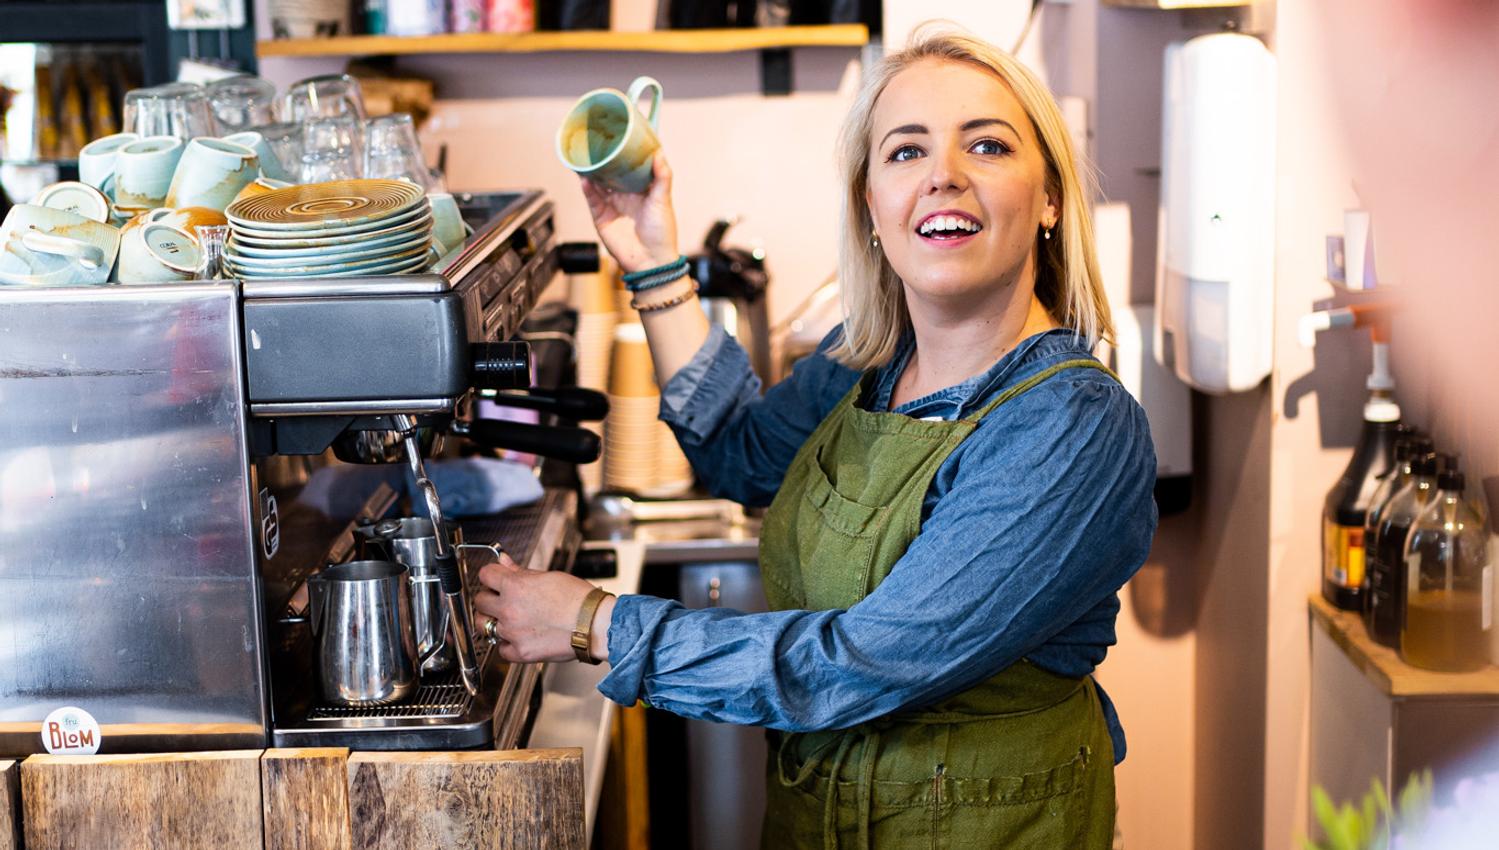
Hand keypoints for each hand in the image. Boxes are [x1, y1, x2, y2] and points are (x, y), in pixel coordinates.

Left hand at [474, 554, 612, 663]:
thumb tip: (504, 562)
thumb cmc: (579, 600)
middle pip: (479, 601)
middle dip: (489, 597)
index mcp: (515, 587)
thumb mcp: (548, 577)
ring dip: (492, 620)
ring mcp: (512, 632)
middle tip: (502, 599)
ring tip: (509, 619)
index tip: (495, 578)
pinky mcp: (520, 652)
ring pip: (484, 625)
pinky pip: (500, 649)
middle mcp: (509, 610)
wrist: (595, 625)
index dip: (491, 575)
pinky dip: (507, 644)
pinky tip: (519, 636)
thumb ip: (521, 572)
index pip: (485, 575)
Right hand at [580, 153, 679, 272]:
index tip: (619, 138)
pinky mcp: (601, 217)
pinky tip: (585, 178)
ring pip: (598, 184)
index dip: (624, 155)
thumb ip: (662, 177)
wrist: (650, 261)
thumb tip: (659, 153)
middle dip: (604, 161)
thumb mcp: (663, 200)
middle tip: (596, 144)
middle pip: (610, 174)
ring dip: (592, 172)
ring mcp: (612, 206)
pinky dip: (588, 189)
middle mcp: (625, 196)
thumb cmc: (662, 233)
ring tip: (585, 157)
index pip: (630, 168)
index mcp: (641, 190)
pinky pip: (592, 200)